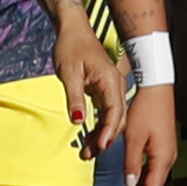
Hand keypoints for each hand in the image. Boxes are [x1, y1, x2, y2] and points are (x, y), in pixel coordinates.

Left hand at [50, 8, 131, 147]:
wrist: (74, 31)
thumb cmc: (72, 47)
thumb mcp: (69, 73)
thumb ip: (75, 98)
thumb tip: (78, 120)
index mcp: (110, 80)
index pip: (114, 111)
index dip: (109, 130)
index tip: (101, 146)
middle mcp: (116, 86)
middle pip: (117, 118)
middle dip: (106, 138)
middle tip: (89, 154)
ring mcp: (112, 89)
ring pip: (112, 118)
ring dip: (102, 135)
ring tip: (87, 152)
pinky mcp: (105, 91)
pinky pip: (106, 113)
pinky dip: (99, 126)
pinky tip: (89, 138)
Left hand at [109, 80, 179, 185]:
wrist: (156, 90)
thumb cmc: (146, 110)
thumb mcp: (134, 138)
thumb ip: (131, 163)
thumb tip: (130, 184)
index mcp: (163, 158)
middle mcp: (168, 159)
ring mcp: (166, 153)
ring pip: (151, 179)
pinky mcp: (162, 147)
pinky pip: (152, 169)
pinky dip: (139, 177)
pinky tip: (128, 178)